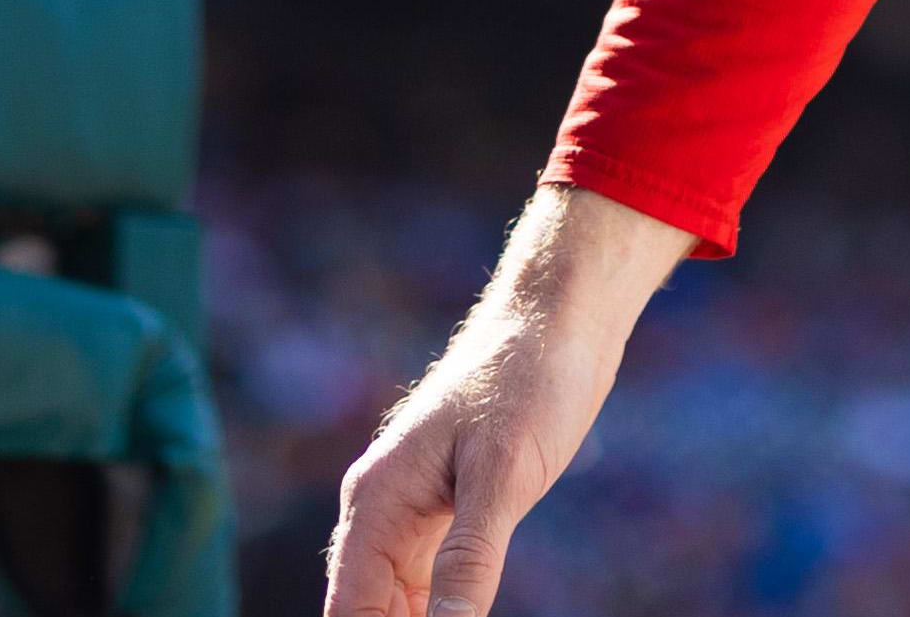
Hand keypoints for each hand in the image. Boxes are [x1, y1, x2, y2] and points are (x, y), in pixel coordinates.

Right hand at [325, 184, 691, 616]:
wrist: (557, 321)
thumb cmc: (528, 384)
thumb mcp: (503, 479)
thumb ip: (469, 562)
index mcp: (376, 502)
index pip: (352, 612)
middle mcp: (378, 509)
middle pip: (365, 611)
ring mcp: (407, 508)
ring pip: (391, 599)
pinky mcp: (443, 507)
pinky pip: (422, 578)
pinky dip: (435, 611)